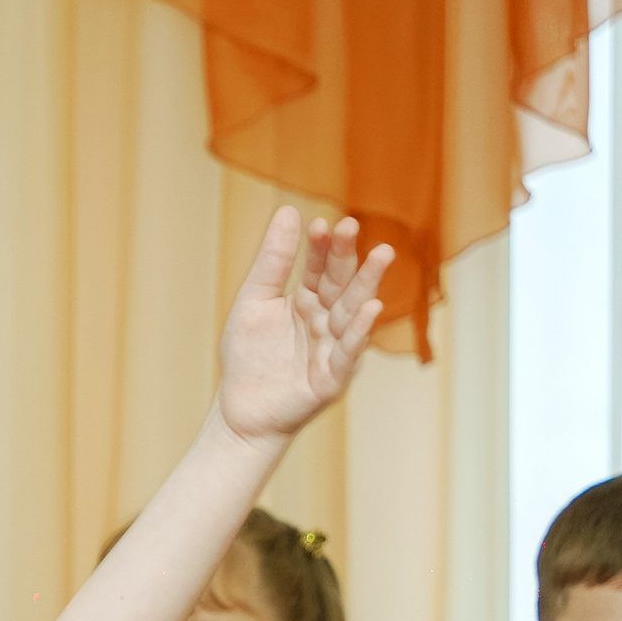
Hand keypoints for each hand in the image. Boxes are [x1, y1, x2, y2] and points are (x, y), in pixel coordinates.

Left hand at [213, 208, 392, 446]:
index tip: (319, 224)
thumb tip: (289, 210)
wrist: (240, 410)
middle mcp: (327, 319)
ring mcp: (334, 346)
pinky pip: (349, 351)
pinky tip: (370, 308)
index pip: (320, 266)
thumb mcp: (254, 301)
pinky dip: (359, 331)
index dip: (321, 246)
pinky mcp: (334, 376)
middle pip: (341, 283)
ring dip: (367, 284)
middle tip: (351, 226)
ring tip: (381, 254)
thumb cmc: (248, 356)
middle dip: (347, 256)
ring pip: (353, 311)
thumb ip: (274, 261)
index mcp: (308, 299)